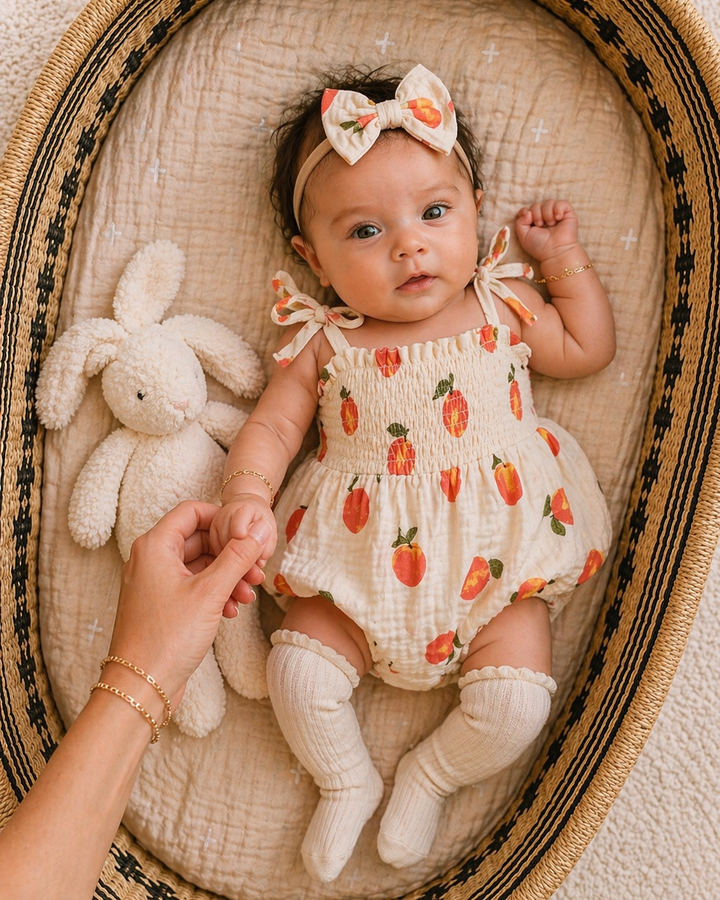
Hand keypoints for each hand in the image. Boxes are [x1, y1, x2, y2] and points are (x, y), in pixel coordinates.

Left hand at [108, 500, 270, 708]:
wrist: (140, 686)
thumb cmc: (167, 637)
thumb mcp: (210, 592)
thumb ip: (236, 558)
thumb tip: (258, 534)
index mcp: (154, 546)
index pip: (192, 511)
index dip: (223, 518)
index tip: (247, 534)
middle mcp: (150, 559)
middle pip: (198, 539)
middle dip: (230, 554)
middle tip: (255, 571)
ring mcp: (154, 582)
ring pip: (199, 565)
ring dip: (226, 576)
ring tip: (247, 596)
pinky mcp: (161, 604)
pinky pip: (192, 586)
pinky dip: (214, 593)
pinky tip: (232, 610)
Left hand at [515, 199, 580, 263]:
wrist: (555, 252)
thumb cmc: (540, 246)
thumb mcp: (523, 236)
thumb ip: (520, 222)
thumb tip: (528, 211)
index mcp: (533, 222)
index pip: (527, 209)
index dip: (525, 212)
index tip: (529, 221)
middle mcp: (544, 217)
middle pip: (536, 205)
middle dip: (536, 215)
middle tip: (540, 226)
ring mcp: (556, 214)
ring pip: (548, 202)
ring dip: (546, 214)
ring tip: (550, 225)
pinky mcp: (567, 213)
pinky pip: (561, 202)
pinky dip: (558, 209)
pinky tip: (558, 219)